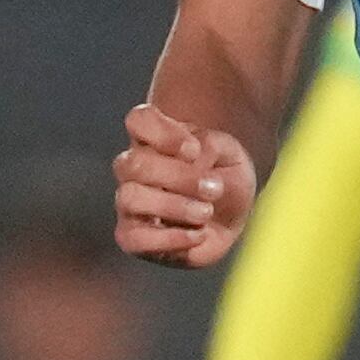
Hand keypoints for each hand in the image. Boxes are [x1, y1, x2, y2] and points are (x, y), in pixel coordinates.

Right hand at [115, 103, 256, 266]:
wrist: (231, 217)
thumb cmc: (225, 177)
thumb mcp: (230, 154)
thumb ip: (211, 146)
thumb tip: (193, 160)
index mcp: (153, 139)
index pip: (139, 120)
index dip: (164, 134)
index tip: (193, 150)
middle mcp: (133, 169)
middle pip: (134, 163)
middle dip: (177, 176)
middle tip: (212, 188)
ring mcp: (128, 204)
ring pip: (130, 197)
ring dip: (174, 206)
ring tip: (206, 213)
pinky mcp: (132, 238)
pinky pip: (134, 239)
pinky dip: (170, 238)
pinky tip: (198, 235)